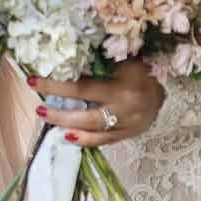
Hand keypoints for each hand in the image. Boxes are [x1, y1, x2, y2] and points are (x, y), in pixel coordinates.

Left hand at [28, 57, 163, 147]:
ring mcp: (128, 124)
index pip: (82, 88)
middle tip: (39, 109)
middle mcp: (125, 108)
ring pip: (94, 131)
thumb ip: (97, 62)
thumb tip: (62, 60)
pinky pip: (105, 141)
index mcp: (122, 85)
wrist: (167, 86)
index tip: (34, 82)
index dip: (56, 86)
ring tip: (49, 122)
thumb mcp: (122, 59)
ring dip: (68, 127)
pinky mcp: (130, 134)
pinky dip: (86, 140)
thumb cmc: (141, 68)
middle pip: (86, 115)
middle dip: (59, 114)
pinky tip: (68, 137)